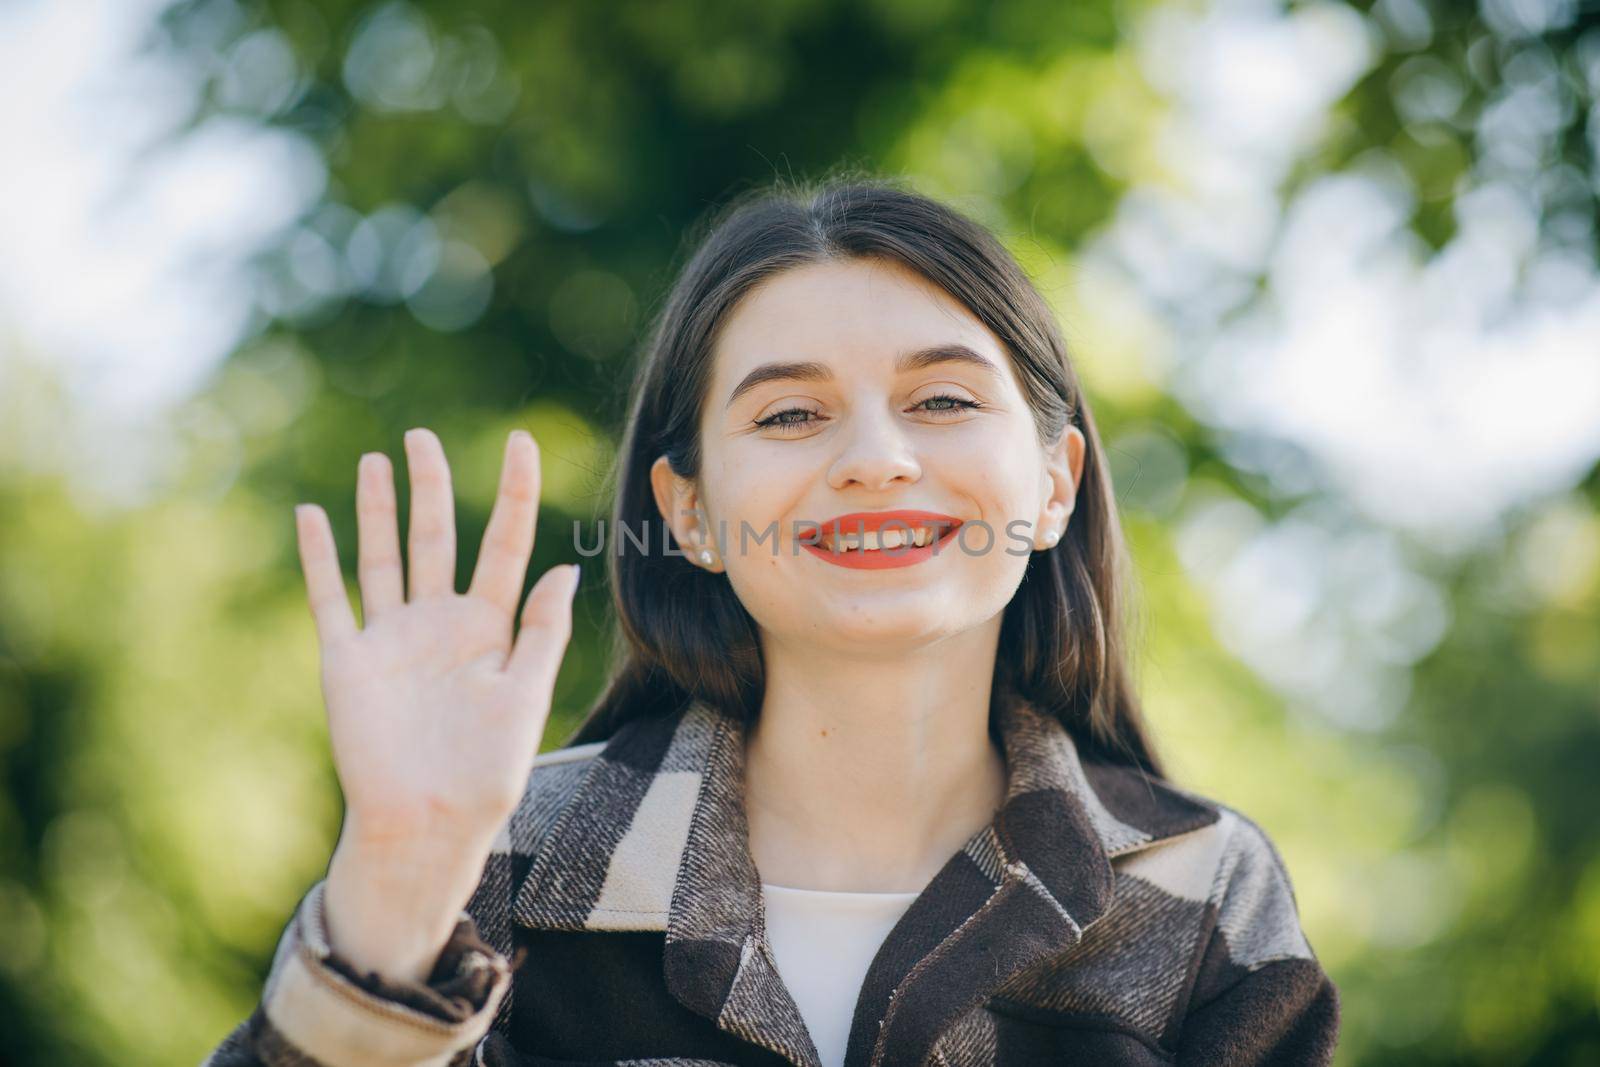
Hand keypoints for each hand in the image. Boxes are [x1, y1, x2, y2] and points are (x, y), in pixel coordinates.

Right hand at [292, 427, 579, 980]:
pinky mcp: (348, 659)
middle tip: (424, 436)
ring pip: (384, 556)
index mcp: (491, 628)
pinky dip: (320, 556)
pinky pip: (331, 597)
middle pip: (437, 538)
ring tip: (378, 459)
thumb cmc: (486, 773)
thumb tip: (564, 567)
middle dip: (432, 486)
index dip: (514, 492)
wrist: (426, 825)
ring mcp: (392, 638)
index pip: (505, 543)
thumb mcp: (525, 696)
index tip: (521, 441)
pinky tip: (313, 514)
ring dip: (379, 509)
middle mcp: (440, 623)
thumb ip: (542, 631)